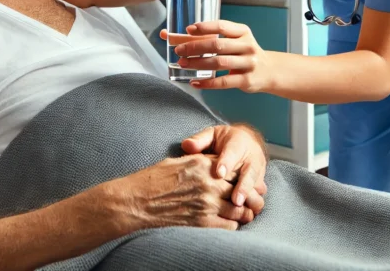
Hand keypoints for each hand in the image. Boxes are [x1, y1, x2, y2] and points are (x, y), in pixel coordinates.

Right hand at [106, 154, 260, 233]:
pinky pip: (229, 225)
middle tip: (253, 199)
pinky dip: (233, 224)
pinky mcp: (202, 222)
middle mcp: (208, 183)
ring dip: (243, 212)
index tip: (245, 181)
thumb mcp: (177, 162)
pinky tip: (229, 223)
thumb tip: (212, 165)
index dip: (242, 175)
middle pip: (240, 188)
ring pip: (239, 209)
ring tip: (245, 213)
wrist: (136, 201)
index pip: (233, 168)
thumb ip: (199, 163)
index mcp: (202, 164)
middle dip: (249, 194)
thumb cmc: (151, 180)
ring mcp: (206, 203)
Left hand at [165, 21, 272, 92]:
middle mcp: (247, 46)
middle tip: (179, 50)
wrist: (270, 71)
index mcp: (243, 32)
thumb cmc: (244, 53)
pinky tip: (195, 82)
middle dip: (195, 47)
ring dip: (197, 63)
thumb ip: (211, 37)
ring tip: (182, 64)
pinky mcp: (247, 80)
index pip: (222, 26)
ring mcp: (248, 64)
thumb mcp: (235, 41)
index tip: (188, 30)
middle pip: (217, 45)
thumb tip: (175, 36)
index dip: (204, 27)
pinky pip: (224, 82)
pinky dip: (207, 83)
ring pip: (219, 63)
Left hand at [182, 125, 267, 212]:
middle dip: (243, 186)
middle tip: (235, 201)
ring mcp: (258, 170)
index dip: (226, 163)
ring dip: (250, 198)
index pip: (232, 152)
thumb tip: (187, 145)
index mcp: (238, 142)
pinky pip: (259, 193)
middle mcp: (252, 157)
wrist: (248, 141)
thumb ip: (200, 140)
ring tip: (240, 210)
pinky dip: (253, 203)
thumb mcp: (212, 134)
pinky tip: (244, 214)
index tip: (219, 174)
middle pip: (250, 172)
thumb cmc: (225, 140)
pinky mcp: (260, 181)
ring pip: (257, 184)